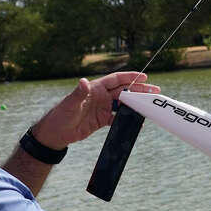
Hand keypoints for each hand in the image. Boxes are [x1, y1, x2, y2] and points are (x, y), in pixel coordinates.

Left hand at [32, 71, 158, 149]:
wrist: (56, 133)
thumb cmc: (61, 115)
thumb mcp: (70, 103)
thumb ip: (79, 93)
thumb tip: (83, 82)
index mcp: (95, 88)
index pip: (116, 80)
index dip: (130, 77)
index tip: (144, 77)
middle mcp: (101, 96)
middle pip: (124, 91)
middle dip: (139, 90)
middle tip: (154, 91)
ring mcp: (103, 108)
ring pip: (124, 104)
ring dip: (136, 104)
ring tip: (150, 106)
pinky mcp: (102, 120)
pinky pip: (119, 118)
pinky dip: (128, 119)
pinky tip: (138, 122)